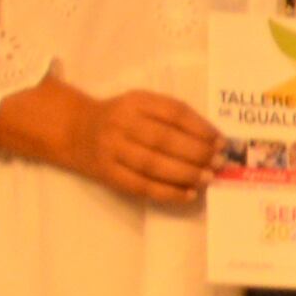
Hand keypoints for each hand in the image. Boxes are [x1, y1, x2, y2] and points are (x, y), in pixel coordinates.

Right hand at [0, 76, 212, 205]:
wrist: (74, 131)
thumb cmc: (120, 117)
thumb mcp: (141, 104)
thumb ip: (171, 116)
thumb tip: (212, 139)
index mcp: (135, 101)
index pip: (174, 112)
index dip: (200, 128)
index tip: (221, 141)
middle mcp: (121, 123)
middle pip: (164, 139)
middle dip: (196, 153)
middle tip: (219, 162)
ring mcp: (111, 149)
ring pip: (153, 164)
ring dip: (185, 174)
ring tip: (208, 178)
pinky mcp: (107, 173)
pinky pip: (140, 185)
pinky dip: (167, 192)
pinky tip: (188, 194)